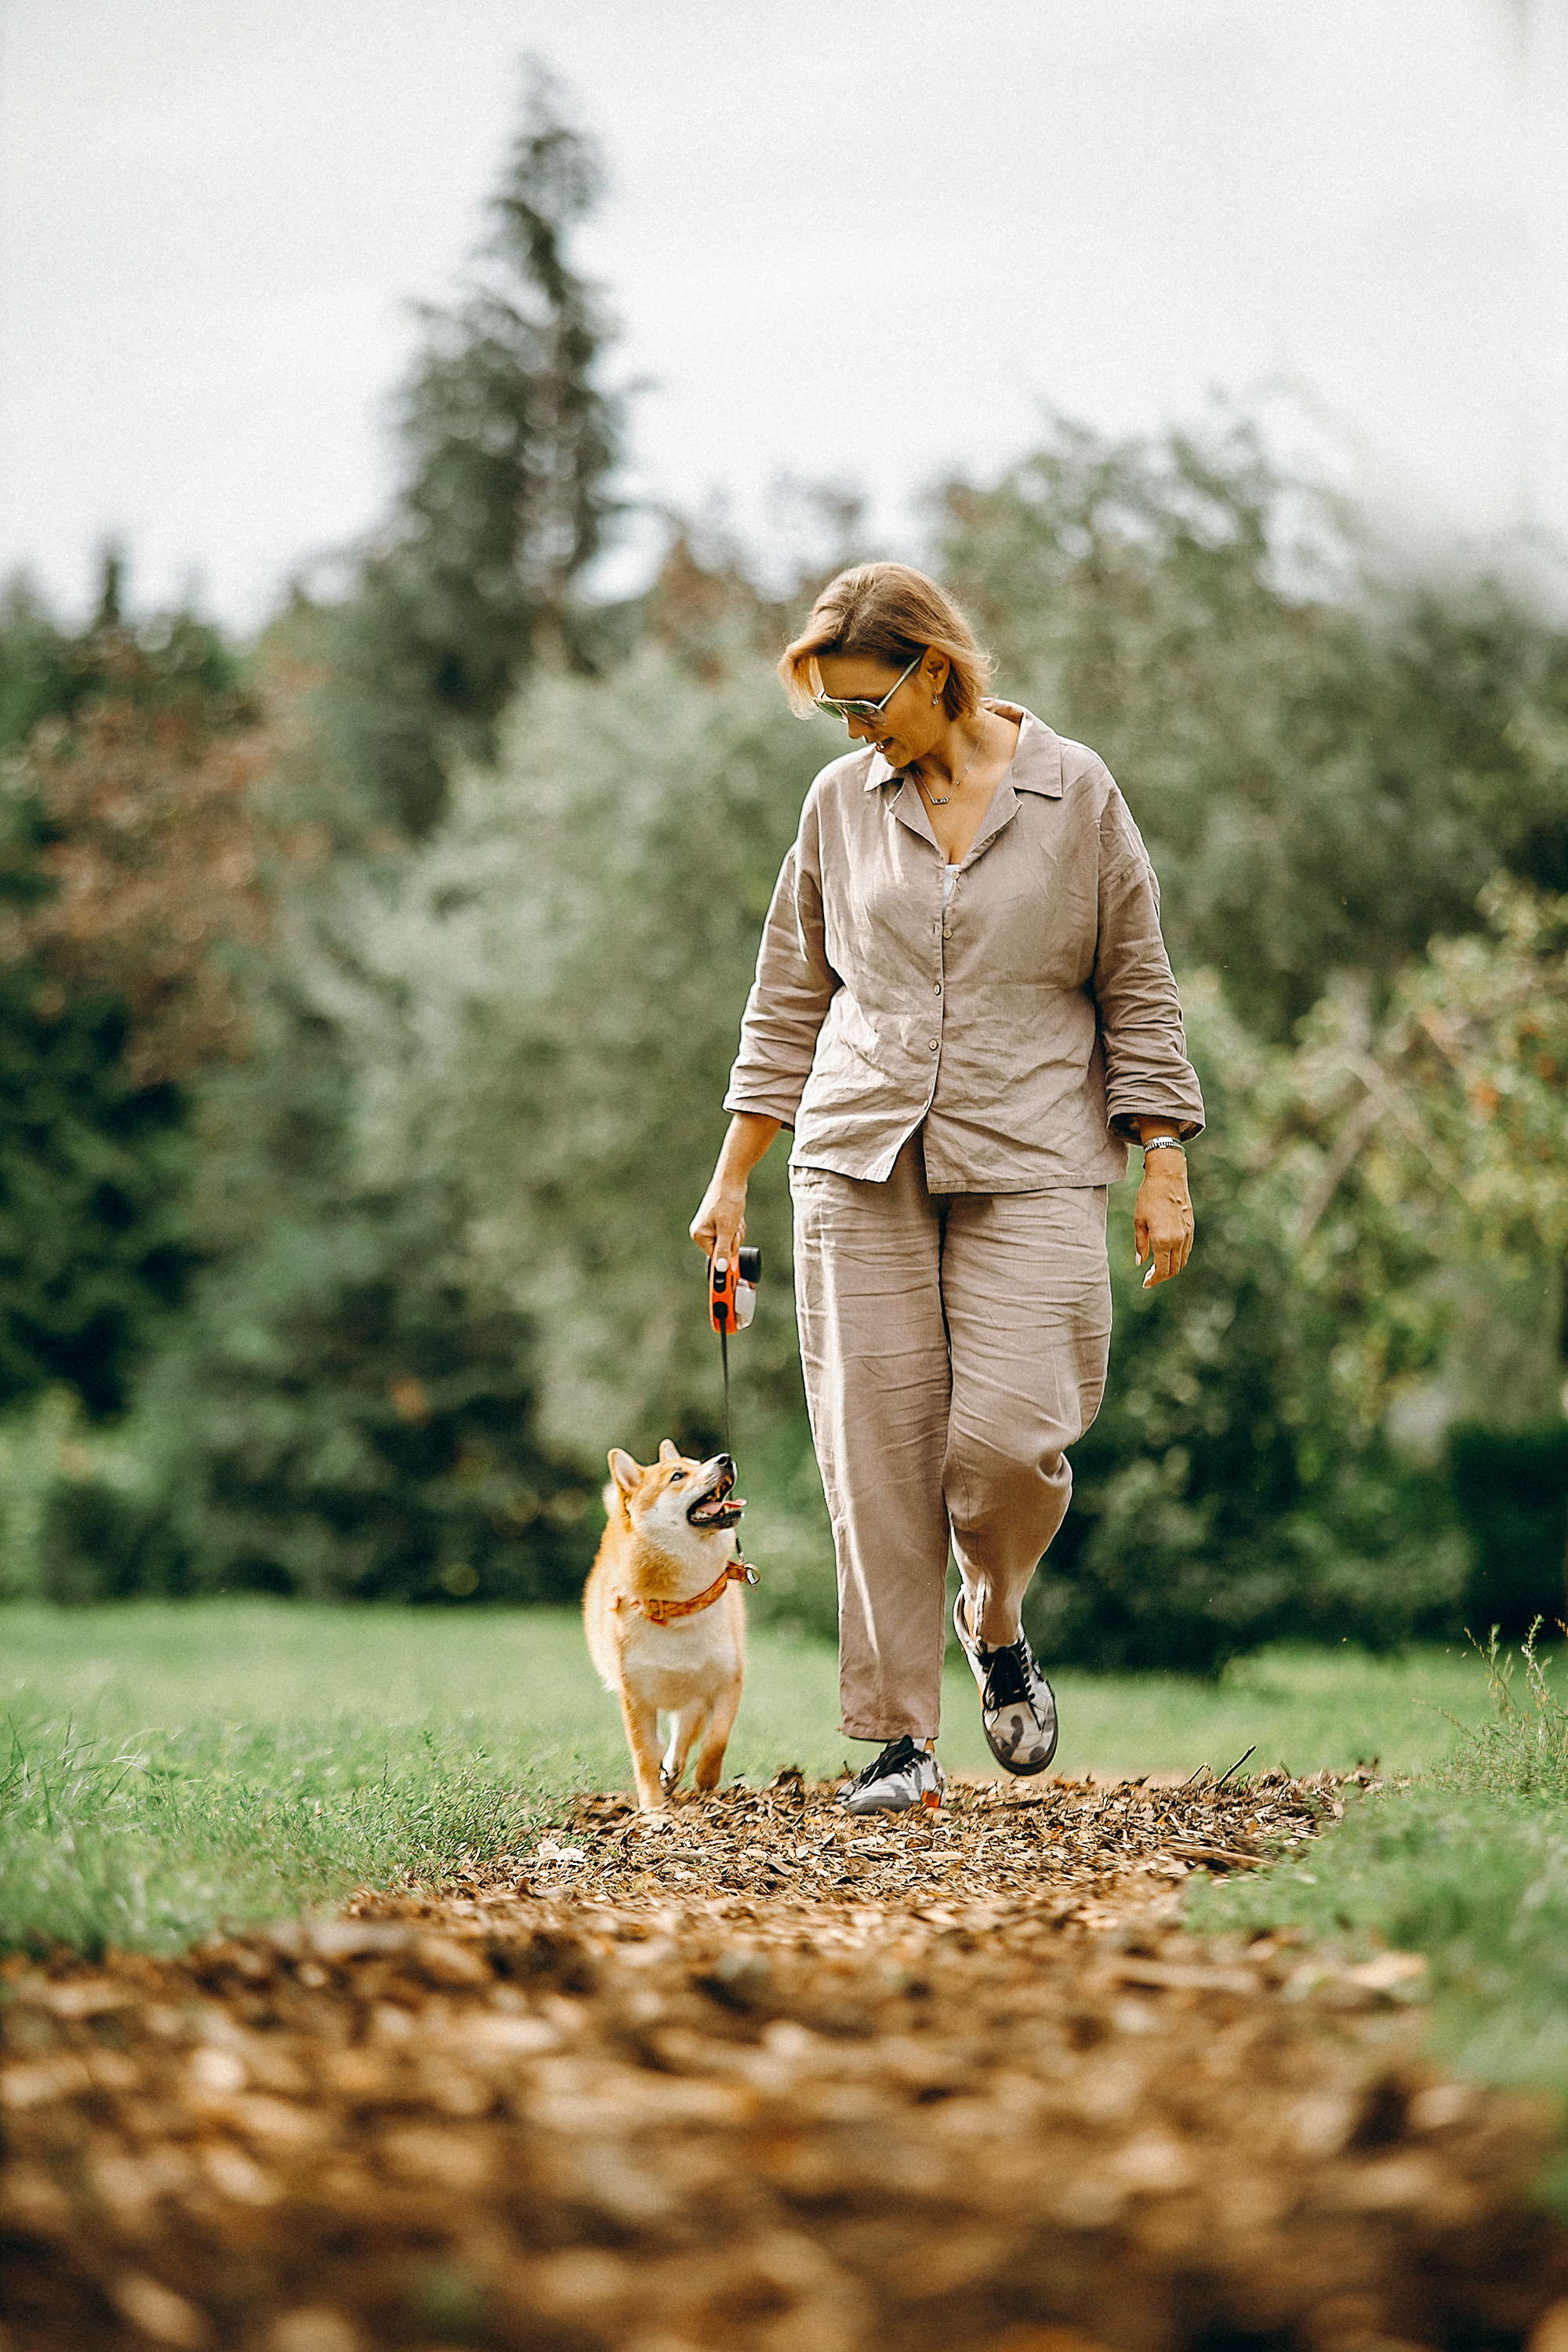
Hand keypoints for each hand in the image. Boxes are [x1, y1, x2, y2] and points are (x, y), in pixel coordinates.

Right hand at [689, 1176, 746, 1269]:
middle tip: (733, 1225)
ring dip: (736, 1232)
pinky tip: (735, 1216)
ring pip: (730, 1241)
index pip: (715, 1257)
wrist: (731, 1180)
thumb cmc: (727, 1201)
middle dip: (733, 1239)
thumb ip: (724, 1250)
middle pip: (724, 1249)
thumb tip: (721, 1269)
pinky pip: (731, 1232)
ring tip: (734, 1218)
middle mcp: (702, 1232)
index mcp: (699, 1235)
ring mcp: (710, 1227)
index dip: (727, 1252)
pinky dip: (736, 1226)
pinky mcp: (718, 1222)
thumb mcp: (727, 1229)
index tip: (732, 1248)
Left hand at [1134, 1150, 1193, 1287]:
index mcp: (1163, 1240)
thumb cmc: (1149, 1197)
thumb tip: (1140, 1262)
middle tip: (1149, 1277)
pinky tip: (1167, 1255)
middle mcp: (1177, 1240)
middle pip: (1173, 1269)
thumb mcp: (1138, 1221)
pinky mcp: (1191, 1228)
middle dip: (1161, 1277)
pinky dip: (1178, 1258)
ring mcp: (1187, 1234)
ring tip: (1157, 1268)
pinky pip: (1186, 1250)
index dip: (1154, 1280)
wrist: (1168, 1178)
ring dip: (1171, 1269)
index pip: (1162, 1270)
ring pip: (1182, 1261)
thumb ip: (1140, 1245)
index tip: (1146, 1283)